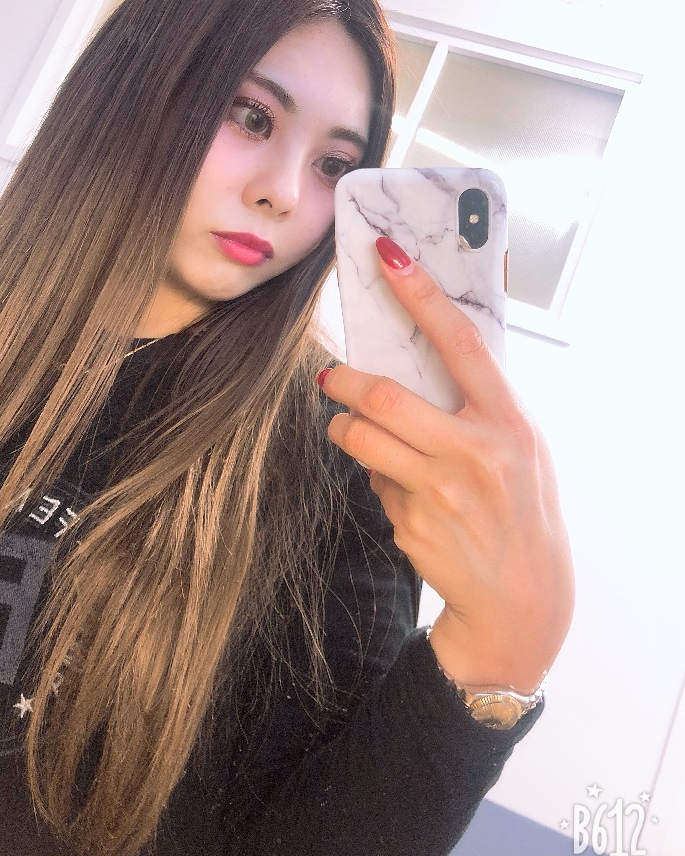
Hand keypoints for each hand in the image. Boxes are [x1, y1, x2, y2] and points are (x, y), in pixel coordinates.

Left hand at [319, 237, 573, 693]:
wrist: (521, 598)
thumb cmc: (522, 508)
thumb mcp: (522, 447)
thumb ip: (481, 404)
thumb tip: (425, 357)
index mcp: (509, 422)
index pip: (461, 343)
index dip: (422, 295)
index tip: (390, 257)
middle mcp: (475, 454)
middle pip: (386, 398)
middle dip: (346, 381)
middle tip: (331, 376)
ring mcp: (439, 493)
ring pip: (361, 440)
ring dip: (344, 428)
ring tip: (347, 427)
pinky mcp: (411, 524)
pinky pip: (373, 482)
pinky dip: (374, 476)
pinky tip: (399, 490)